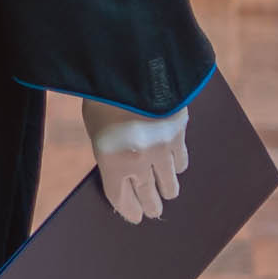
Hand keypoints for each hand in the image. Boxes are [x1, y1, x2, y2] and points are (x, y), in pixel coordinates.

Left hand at [82, 98, 189, 223]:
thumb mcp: (95, 125)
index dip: (128, 210)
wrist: (131, 60)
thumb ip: (109, 151)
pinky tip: (174, 166)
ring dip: (166, 189)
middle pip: (148, 195)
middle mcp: (140, 158)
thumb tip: (124, 175)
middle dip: (149, 206)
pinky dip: (176, 165)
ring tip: (165, 192)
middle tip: (153, 213)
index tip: (134, 218)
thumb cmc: (105, 94)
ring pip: (170, 183)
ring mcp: (163, 147)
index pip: (121, 197)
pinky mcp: (180, 133)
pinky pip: (182, 160)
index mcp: (113, 158)